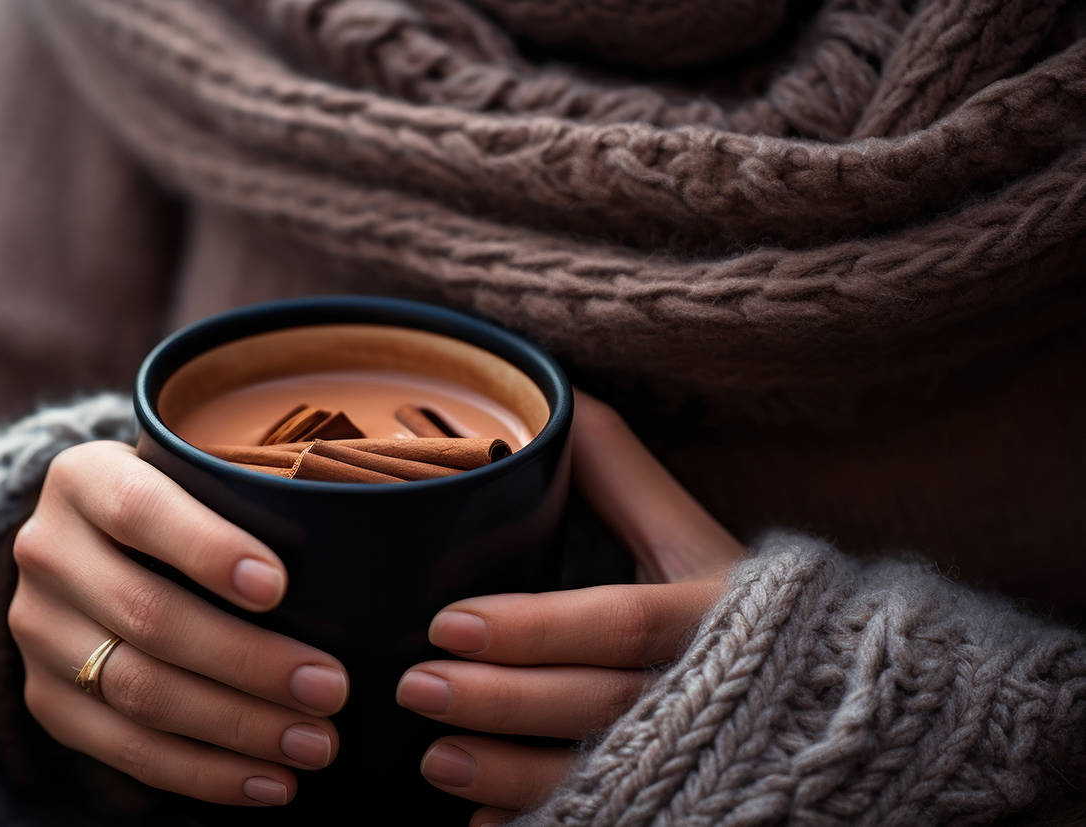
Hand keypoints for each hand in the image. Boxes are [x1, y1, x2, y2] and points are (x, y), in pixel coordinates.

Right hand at [9, 441, 347, 806]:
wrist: (87, 548)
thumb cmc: (180, 507)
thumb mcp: (195, 476)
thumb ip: (249, 496)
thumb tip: (368, 539)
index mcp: (84, 478)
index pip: (141, 512)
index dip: (208, 550)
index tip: (280, 588)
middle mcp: (47, 551)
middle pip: (148, 615)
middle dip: (249, 661)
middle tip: (331, 688)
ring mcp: (38, 630)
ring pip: (139, 691)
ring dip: (237, 727)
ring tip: (315, 743)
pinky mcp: (46, 699)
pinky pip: (124, 749)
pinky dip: (203, 773)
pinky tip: (268, 781)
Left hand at [397, 391, 746, 824]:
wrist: (843, 714)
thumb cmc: (754, 616)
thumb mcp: (696, 540)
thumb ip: (626, 476)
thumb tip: (560, 400)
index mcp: (714, 617)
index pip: (619, 622)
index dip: (532, 629)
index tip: (446, 622)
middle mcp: (709, 695)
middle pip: (594, 703)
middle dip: (498, 699)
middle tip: (415, 686)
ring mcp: (696, 762)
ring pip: (593, 776)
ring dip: (505, 774)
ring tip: (433, 759)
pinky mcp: (681, 807)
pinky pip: (602, 825)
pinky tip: (479, 826)